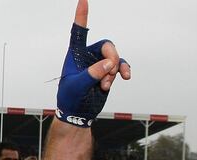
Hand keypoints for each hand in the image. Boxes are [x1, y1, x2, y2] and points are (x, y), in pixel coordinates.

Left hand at [56, 0, 130, 127]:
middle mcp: (87, 56)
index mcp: (74, 55)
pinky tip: (126, 77)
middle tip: (108, 74)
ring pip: (114, 57)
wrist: (78, 113)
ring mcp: (98, 64)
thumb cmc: (70, 98)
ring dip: (114, 71)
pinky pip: (120, 65)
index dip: (81, 16)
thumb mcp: (77, 86)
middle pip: (106, 45)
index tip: (83, 0)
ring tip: (105, 86)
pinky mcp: (107, 72)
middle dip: (111, 58)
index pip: (78, 32)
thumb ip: (91, 74)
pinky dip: (123, 70)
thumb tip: (108, 64)